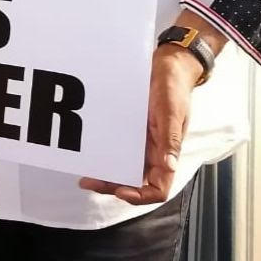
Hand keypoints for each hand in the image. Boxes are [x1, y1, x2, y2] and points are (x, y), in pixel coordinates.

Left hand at [79, 45, 200, 204]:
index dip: (139, 196)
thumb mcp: (172, 111)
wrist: (168, 64)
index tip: (119, 190)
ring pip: (123, 167)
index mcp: (167, 152)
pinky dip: (105, 153)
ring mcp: (142, 141)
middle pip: (135, 181)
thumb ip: (171, 139)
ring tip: (86, 173)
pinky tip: (90, 151)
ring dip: (106, 173)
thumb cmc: (174, 87)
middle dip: (113, 186)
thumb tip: (169, 166)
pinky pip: (117, 146)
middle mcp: (154, 151)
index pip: (157, 188)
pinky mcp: (131, 128)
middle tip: (89, 182)